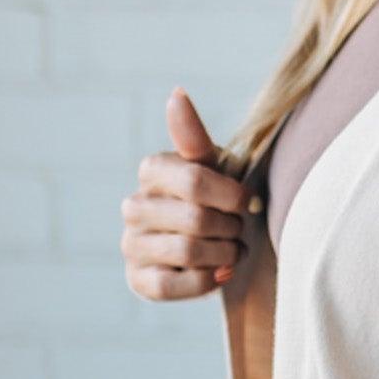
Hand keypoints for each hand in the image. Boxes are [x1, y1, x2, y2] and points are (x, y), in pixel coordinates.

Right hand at [121, 87, 254, 301]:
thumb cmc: (214, 198)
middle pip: (197, 219)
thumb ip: (193, 136)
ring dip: (224, 254)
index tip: (247, 202)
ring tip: (231, 250)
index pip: (195, 181)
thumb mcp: (212, 165)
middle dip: (230, 228)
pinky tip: (218, 272)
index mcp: (152, 170)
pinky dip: (207, 280)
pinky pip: (176, 285)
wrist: (208, 246)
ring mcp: (132, 244)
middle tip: (237, 229)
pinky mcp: (139, 279)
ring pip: (188, 251)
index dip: (231, 196)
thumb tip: (177, 93)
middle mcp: (134, 206)